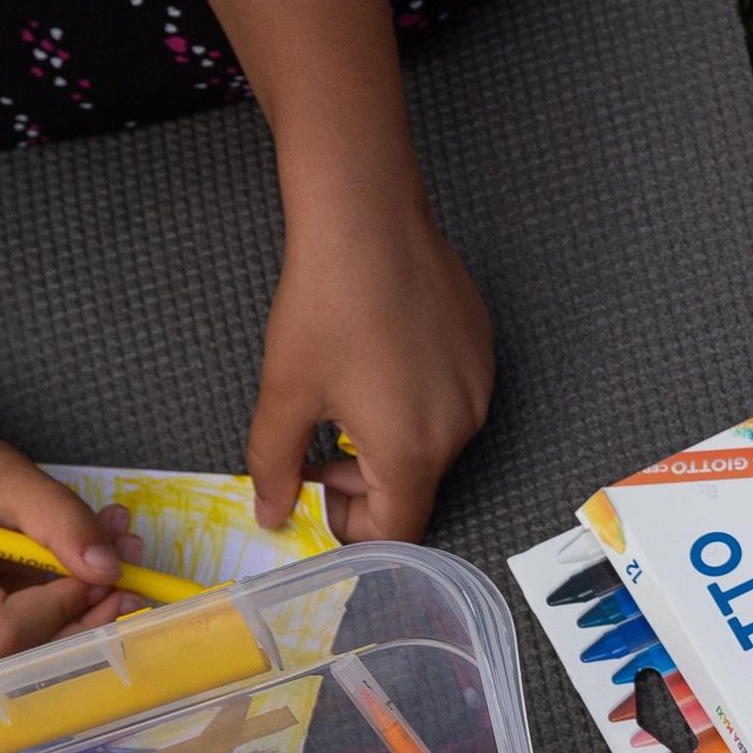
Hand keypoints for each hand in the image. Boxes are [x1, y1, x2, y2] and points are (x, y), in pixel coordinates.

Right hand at [0, 440, 133, 666]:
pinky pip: (32, 627)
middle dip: (88, 615)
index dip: (65, 607)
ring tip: (118, 550)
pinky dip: (70, 598)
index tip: (100, 569)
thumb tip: (110, 572)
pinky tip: (92, 558)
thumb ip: (64, 524)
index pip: (8, 634)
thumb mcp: (11, 480)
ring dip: (88, 607)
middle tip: (130, 571)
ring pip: (36, 648)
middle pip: (25, 656)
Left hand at [247, 200, 492, 541]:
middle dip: (366, 481)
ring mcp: (478, 386)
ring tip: (345, 399)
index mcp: (412, 449)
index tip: (319, 497)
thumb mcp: (286, 394)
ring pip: (434, 444)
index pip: (398, 530)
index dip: (353, 527)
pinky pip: (450, 400)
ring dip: (390, 441)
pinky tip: (377, 361)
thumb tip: (271, 513)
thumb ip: (277, 467)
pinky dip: (414, 402)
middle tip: (317, 447)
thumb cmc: (327, 303)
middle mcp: (460, 426)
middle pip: (417, 486)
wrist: (368, 221)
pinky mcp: (481, 351)